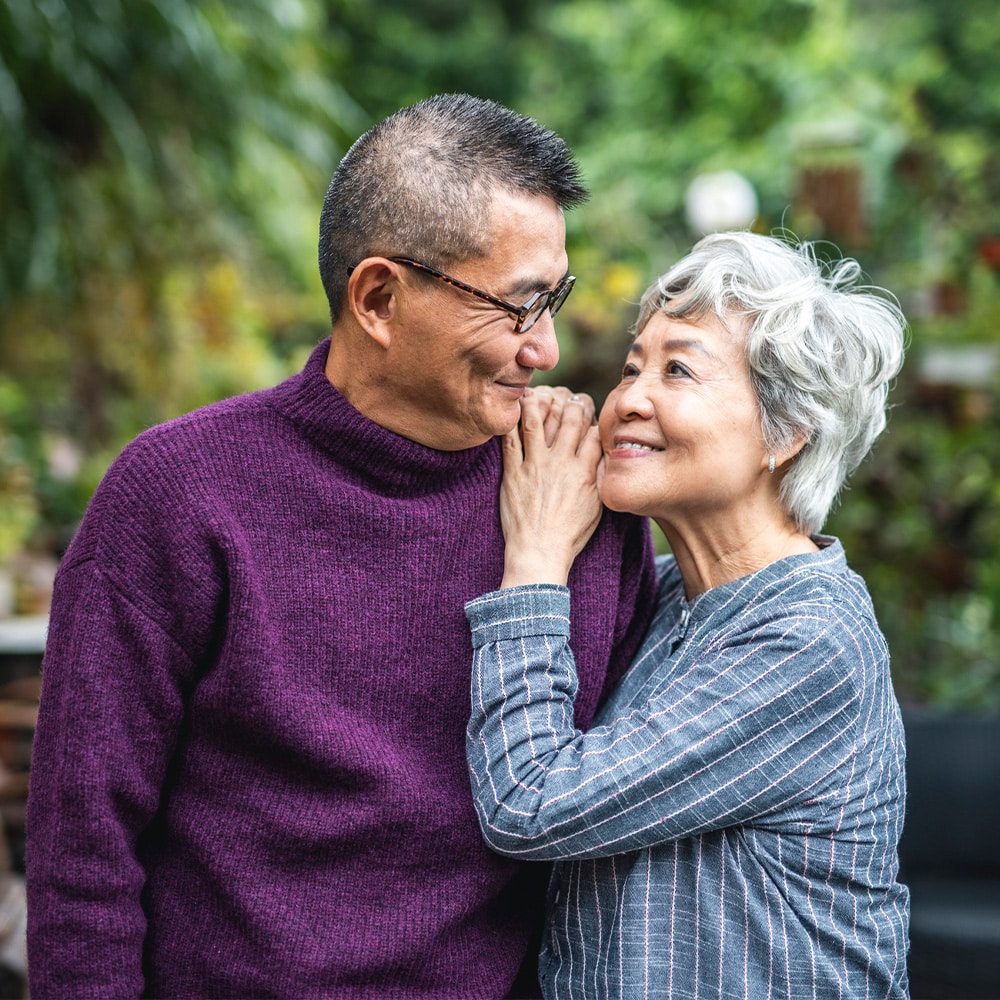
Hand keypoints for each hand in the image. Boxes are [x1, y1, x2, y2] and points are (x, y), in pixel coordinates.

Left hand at [499, 387, 603, 587]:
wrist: (539, 552)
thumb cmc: (570, 535)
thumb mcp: (597, 507)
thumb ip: (600, 477)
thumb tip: (604, 455)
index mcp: (584, 472)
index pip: (594, 432)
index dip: (594, 418)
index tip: (590, 413)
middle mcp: (561, 464)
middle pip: (569, 420)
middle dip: (572, 403)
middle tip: (569, 398)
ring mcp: (535, 467)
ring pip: (536, 422)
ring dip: (538, 403)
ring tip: (537, 393)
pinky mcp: (513, 474)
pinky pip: (510, 441)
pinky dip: (510, 423)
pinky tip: (512, 411)